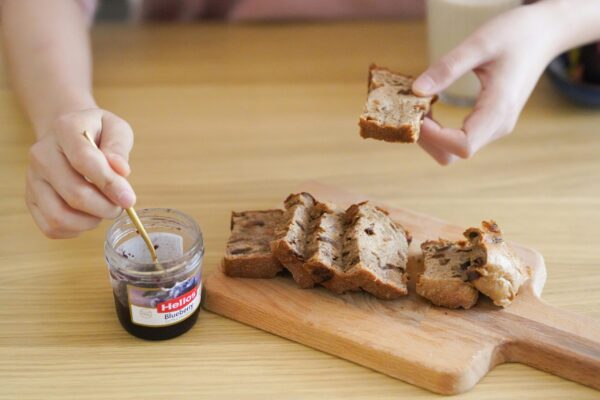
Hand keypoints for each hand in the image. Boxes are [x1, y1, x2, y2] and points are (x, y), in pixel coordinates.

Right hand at [26, 108, 135, 237]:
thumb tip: (121, 170)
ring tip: (104, 210)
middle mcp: (41, 154)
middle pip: (74, 193)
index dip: (109, 184)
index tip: (129, 199)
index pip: (84, 160)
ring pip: (59, 216)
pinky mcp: (31, 199)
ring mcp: (33, 179)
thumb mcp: (116, 129)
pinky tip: (88, 216)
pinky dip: (75, 229)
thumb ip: (119, 147)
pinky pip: (51, 227)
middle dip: (105, 207)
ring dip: (90, 222)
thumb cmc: (97, 133)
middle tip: (120, 206)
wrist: (68, 136)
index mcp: (64, 129)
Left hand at [413, 4, 559, 164]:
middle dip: (426, 139)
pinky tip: (429, 107)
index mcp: (499, 111)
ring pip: (453, 150)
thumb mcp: (480, 43)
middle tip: (410, 109)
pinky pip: (459, 138)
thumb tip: (416, 90)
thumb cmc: (516, 34)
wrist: (544, 34)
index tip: (415, 112)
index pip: (462, 145)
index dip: (434, 136)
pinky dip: (439, 129)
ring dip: (430, 135)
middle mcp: (498, 126)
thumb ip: (448, 67)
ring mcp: (494, 127)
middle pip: (453, 154)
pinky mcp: (488, 122)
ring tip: (418, 105)